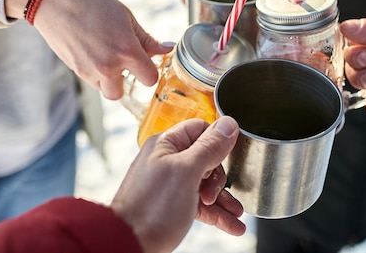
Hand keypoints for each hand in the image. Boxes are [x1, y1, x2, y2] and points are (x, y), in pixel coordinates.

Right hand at [5, 0, 172, 99]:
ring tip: (107, 54)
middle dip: (126, 79)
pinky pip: (91, 80)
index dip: (149, 70)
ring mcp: (88, 71)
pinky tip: (93, 51)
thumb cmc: (92, 1)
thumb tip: (166, 49)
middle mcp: (108, 66)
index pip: (150, 78)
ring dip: (110, 79)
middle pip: (123, 93)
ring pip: (106, 89)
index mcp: (126, 51)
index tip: (145, 60)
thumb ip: (146, 39)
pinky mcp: (74, 69)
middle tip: (124, 60)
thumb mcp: (126, 16)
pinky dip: (95, 73)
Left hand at [111, 116, 244, 252]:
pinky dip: (217, 214)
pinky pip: (200, 204)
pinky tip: (232, 224)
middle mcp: (168, 161)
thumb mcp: (187, 171)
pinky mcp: (172, 206)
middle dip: (219, 177)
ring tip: (237, 213)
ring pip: (205, 185)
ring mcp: (170, 185)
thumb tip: (229, 124)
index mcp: (167, 144)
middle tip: (213, 193)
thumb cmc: (151, 208)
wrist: (128, 244)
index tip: (230, 156)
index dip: (218, 142)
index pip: (201, 129)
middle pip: (206, 158)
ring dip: (223, 198)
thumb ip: (209, 147)